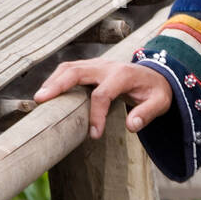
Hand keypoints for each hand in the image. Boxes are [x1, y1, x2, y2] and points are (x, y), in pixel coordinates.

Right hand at [33, 60, 173, 139]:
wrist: (157, 75)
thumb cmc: (156, 91)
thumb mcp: (160, 103)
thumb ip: (147, 114)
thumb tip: (131, 126)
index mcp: (123, 75)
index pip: (103, 94)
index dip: (96, 114)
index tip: (94, 134)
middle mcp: (107, 67)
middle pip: (77, 71)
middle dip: (59, 85)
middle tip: (42, 101)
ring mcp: (97, 65)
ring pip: (69, 67)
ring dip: (53, 81)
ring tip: (40, 98)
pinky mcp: (90, 67)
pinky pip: (69, 69)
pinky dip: (56, 79)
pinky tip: (48, 93)